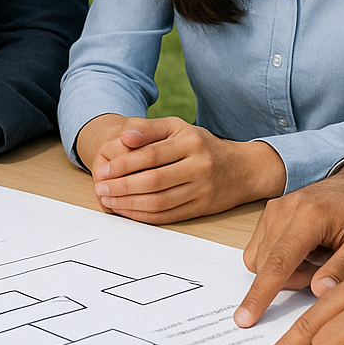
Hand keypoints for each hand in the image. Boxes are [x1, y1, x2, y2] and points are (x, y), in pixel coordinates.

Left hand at [81, 115, 286, 223]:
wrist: (243, 169)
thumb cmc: (202, 145)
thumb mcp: (179, 128)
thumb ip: (149, 129)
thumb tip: (124, 137)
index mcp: (191, 142)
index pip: (151, 155)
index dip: (124, 164)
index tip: (103, 170)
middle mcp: (199, 166)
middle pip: (153, 181)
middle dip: (122, 187)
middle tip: (101, 189)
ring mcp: (202, 189)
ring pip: (159, 202)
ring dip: (130, 204)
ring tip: (109, 201)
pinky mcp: (202, 208)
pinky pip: (168, 216)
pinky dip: (144, 216)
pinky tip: (128, 211)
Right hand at [233, 158, 343, 326]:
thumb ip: (343, 269)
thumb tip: (318, 292)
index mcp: (311, 216)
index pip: (278, 262)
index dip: (261, 294)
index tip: (246, 318)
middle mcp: (285, 209)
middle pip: (266, 264)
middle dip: (290, 281)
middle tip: (322, 272)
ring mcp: (273, 210)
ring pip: (259, 259)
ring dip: (283, 272)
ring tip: (315, 260)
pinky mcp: (269, 214)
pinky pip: (258, 250)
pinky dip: (276, 262)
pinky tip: (301, 255)